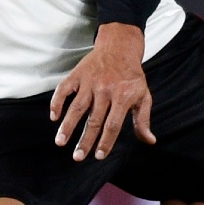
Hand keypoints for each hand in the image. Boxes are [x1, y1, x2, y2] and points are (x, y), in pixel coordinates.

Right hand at [50, 23, 156, 160]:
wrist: (119, 46)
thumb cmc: (132, 76)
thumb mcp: (143, 96)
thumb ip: (143, 119)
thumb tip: (150, 141)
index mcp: (123, 96)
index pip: (113, 124)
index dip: (106, 141)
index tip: (99, 156)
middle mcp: (106, 90)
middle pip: (94, 120)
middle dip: (85, 140)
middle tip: (77, 157)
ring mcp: (90, 82)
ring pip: (76, 107)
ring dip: (67, 125)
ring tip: (60, 142)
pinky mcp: (78, 74)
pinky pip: (64, 89)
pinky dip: (57, 102)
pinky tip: (54, 117)